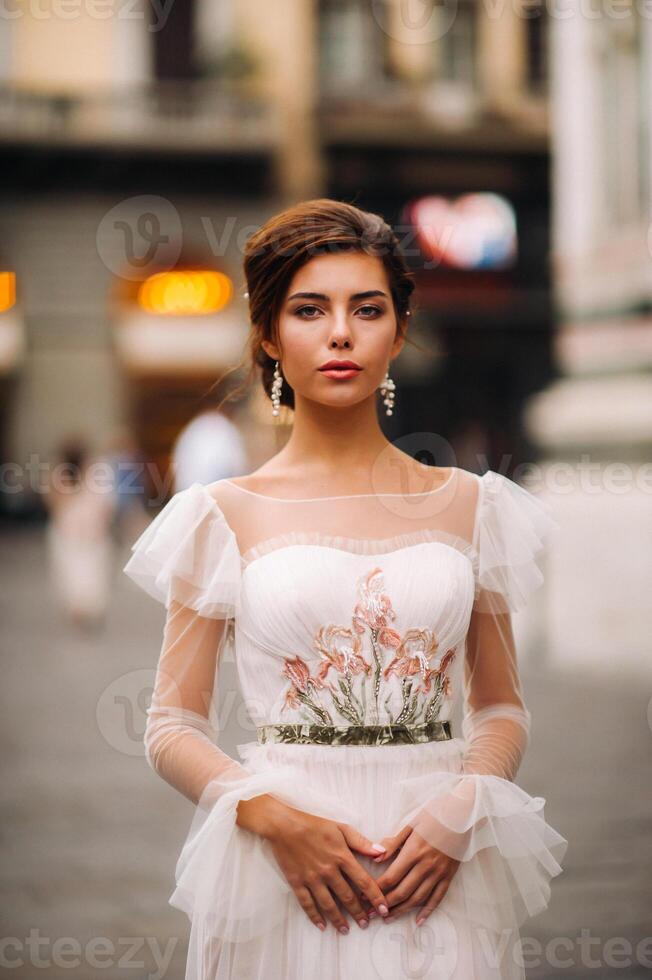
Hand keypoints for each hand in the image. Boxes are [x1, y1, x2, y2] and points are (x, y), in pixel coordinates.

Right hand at [236, 794, 389, 932]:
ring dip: (339, 919)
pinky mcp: (297, 883)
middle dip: (359, 913)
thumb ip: (361, 842)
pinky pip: (307, 904)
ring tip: (346, 930)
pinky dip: (315, 917)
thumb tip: (382, 852)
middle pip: (348, 897)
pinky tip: (322, 925)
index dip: (375, 897)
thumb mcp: (341, 828)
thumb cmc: (314, 824)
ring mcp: (312, 879)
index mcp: (341, 856)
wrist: (284, 825)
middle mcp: (329, 871)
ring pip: (329, 904)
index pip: (364, 881)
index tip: (384, 909)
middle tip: (366, 924)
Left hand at [361, 823, 459, 925]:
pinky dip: (428, 911)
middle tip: (373, 913)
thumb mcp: (411, 825)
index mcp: (413, 852)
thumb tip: (375, 858)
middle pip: (403, 891)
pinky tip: (418, 920)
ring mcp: (438, 873)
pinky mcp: (449, 876)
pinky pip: (437, 898)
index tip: (366, 896)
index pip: (392, 877)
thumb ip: (393, 843)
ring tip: (389, 918)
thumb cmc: (434, 816)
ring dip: (402, 910)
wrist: (462, 815)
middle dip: (386, 904)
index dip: (377, 889)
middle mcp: (425, 866)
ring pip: (418, 898)